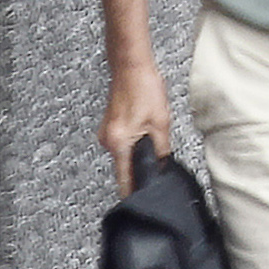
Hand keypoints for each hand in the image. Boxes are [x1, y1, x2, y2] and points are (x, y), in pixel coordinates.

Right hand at [99, 67, 172, 190]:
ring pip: (126, 154)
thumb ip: (161, 150)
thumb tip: (161, 167)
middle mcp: (108, 141)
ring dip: (139, 152)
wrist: (131, 66)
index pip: (124, 180)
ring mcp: (107, 134)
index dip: (135, 193)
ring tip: (151, 133)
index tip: (143, 202)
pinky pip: (124, 143)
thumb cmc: (143, 88)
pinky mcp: (110, 126)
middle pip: (125, 167)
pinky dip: (135, 142)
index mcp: (118, 143)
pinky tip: (145, 127)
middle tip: (158, 157)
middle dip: (142, 167)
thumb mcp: (160, 123)